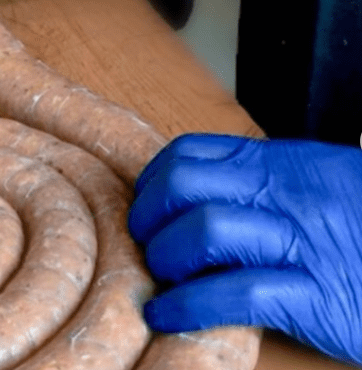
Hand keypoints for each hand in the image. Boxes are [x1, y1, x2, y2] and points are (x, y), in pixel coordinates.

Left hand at [129, 134, 361, 365]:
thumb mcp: (320, 185)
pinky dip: (187, 307)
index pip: (190, 153)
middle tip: (148, 244)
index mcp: (284, 164)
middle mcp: (288, 196)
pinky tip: (168, 316)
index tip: (147, 208)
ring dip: (167, 260)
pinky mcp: (315, 297)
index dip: (153, 182)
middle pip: (184, 187)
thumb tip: (197, 193)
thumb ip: (263, 182)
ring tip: (166, 280)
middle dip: (148, 218)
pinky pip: (232, 294)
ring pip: (204, 233)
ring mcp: (302, 245)